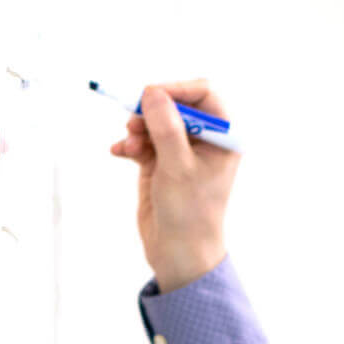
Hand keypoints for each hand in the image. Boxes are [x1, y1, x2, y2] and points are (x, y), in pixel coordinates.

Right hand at [107, 79, 239, 291]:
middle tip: (133, 122)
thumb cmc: (190, 214)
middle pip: (175, 105)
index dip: (176, 90)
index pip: (203, 95)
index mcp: (223, 138)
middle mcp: (204, 141)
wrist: (179, 254)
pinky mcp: (161, 165)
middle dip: (151, 112)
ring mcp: (181, 152)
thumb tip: (152, 92)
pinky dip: (131, 144)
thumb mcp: (177, 167)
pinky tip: (120, 152)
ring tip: (129, 144)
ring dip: (138, 129)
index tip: (150, 95)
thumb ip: (166, 127)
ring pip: (155, 123)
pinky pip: (143, 142)